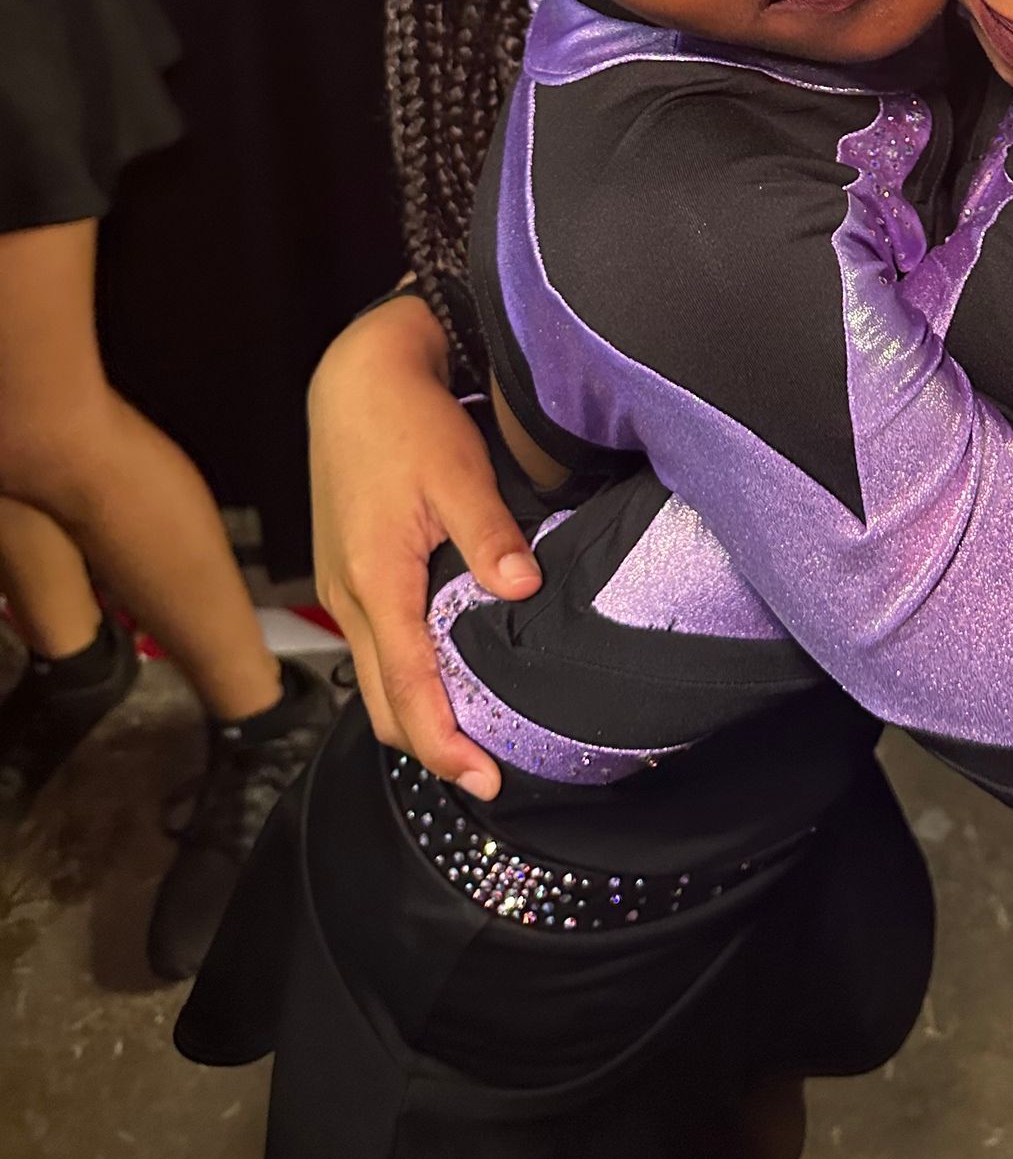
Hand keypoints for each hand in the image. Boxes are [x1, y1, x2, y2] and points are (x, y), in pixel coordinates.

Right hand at [309, 292, 540, 798]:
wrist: (355, 380)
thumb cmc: (406, 421)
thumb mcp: (457, 472)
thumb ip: (489, 534)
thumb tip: (522, 591)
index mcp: (376, 582)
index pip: (407, 690)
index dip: (444, 745)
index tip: (484, 778)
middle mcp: (350, 598)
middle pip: (383, 703)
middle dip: (431, 748)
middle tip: (488, 774)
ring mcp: (344, 589)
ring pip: (376, 677)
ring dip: (417, 714)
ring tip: (475, 734)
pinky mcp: (350, 574)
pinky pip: (376, 646)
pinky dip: (406, 677)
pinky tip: (448, 672)